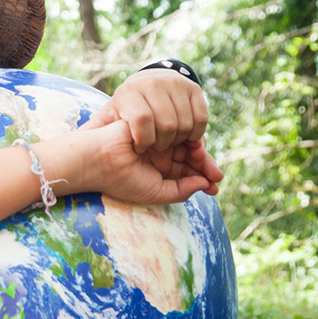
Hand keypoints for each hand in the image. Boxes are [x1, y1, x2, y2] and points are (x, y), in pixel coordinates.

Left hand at [84, 69, 207, 153]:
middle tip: (158, 150)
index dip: (143, 141)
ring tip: (169, 144)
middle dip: (164, 144)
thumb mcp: (108, 119)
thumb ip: (94, 132)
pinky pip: (201, 119)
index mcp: (127, 93)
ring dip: (181, 141)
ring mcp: (176, 84)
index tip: (140, 149)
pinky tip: (184, 138)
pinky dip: (196, 134)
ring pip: (186, 123)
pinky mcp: (194, 89)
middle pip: (167, 125)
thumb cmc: (125, 111)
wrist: (147, 86)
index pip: (142, 121)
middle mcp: (152, 84)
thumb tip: (71, 145)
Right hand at [86, 120, 223, 204]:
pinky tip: (191, 147)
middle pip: (189, 156)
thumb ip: (181, 191)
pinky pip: (177, 131)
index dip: (202, 176)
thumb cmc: (123, 180)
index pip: (185, 171)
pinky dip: (186, 140)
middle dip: (204, 164)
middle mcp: (159, 153)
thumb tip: (205, 184)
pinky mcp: (156, 125)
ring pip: (186, 144)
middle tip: (217, 174)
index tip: (216, 186)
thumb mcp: (158, 193)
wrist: (100, 160)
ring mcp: (157, 138)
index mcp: (157, 169)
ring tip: (202, 160)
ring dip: (198, 152)